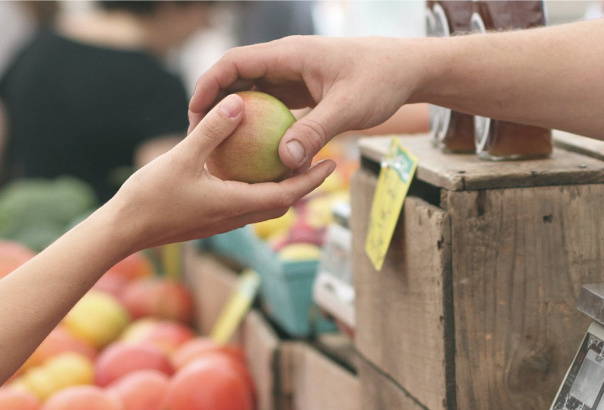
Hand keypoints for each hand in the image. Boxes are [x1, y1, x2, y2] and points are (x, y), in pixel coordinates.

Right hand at [104, 93, 335, 251]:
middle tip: (319, 159)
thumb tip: (239, 102)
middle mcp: (233, 217)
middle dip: (302, 184)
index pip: (286, 195)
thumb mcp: (182, 157)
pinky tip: (246, 166)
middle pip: (280, 202)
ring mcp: (220, 221)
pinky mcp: (207, 219)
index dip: (311, 180)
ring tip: (289, 161)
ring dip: (279, 186)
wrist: (121, 231)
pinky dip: (254, 186)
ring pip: (261, 204)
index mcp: (235, 205)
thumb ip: (212, 131)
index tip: (331, 163)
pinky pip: (241, 202)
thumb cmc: (149, 197)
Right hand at [188, 36, 426, 170]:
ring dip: (235, 116)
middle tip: (198, 137)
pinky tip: (253, 153)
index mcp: (290, 54)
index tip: (195, 114)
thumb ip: (316, 132)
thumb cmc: (381, 80)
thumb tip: (285, 161)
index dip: (209, 85)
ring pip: (253, 93)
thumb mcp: (349, 108)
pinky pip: (272, 106)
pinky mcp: (303, 90)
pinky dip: (259, 125)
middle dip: (214, 104)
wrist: (407, 69)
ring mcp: (294, 76)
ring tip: (218, 148)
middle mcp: (286, 61)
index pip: (235, 62)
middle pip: (237, 78)